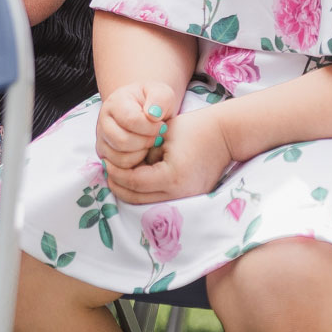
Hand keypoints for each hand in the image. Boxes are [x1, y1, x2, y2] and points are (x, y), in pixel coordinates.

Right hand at [95, 80, 181, 172]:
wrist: (145, 111)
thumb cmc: (153, 103)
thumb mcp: (162, 94)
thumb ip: (160, 99)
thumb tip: (153, 115)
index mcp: (115, 103)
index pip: (130, 120)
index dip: (150, 128)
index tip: (163, 126)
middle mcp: (103, 121)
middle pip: (122, 141)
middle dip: (145, 143)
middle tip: (157, 138)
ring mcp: (102, 139)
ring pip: (119, 157)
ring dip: (141, 154)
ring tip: (150, 144)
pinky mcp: (105, 154)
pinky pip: (118, 168)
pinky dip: (134, 164)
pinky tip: (144, 152)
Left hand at [104, 107, 232, 205]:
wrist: (226, 135)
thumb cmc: (194, 128)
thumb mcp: (162, 134)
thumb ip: (142, 151)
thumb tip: (121, 165)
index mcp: (171, 177)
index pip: (133, 182)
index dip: (116, 173)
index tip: (105, 163)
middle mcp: (180, 194)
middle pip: (137, 199)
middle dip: (119, 186)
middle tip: (108, 172)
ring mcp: (187, 199)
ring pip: (147, 203)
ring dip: (131, 191)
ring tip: (119, 175)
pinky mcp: (191, 198)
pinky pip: (161, 200)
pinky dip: (146, 192)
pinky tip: (138, 178)